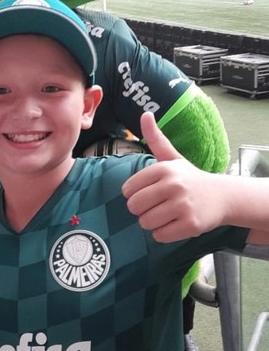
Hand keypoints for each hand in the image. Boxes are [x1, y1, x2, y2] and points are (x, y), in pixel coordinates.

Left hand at [122, 112, 225, 241]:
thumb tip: (145, 114)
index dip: (134, 194)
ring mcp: (183, 205)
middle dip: (141, 210)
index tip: (147, 193)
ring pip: (145, 223)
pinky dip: (163, 234)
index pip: (128, 189)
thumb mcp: (172, 157)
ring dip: (152, 223)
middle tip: (156, 206)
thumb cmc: (190, 177)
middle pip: (134, 207)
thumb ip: (155, 138)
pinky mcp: (191, 225)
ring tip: (166, 214)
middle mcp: (173, 185)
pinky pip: (160, 236)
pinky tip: (174, 224)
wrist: (223, 196)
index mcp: (164, 169)